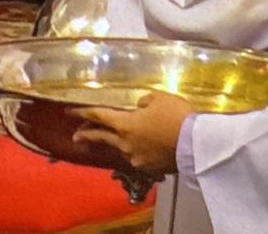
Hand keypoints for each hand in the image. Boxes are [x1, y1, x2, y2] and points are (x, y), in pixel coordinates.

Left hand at [71, 91, 192, 173]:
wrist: (199, 144)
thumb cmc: (178, 117)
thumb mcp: (159, 98)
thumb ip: (143, 101)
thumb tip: (138, 107)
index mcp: (124, 124)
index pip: (97, 116)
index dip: (81, 112)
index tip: (68, 112)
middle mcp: (125, 143)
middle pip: (101, 137)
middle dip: (87, 134)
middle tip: (77, 135)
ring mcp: (136, 158)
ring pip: (118, 149)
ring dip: (112, 143)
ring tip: (110, 140)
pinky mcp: (149, 169)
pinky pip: (135, 158)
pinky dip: (133, 152)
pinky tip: (139, 149)